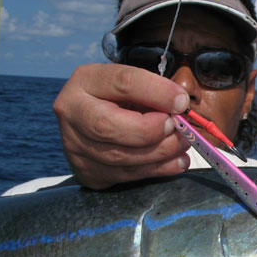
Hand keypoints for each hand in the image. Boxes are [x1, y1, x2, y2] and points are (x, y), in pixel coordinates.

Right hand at [53, 63, 190, 188]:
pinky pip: (125, 175)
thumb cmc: (124, 99)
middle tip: (176, 127)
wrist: (99, 121)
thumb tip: (180, 105)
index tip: (182, 101)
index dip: (156, 93)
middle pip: (107, 126)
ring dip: (161, 152)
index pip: (122, 83)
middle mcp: (72, 113)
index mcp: (86, 80)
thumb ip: (155, 92)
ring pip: (119, 157)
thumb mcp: (136, 85)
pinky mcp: (88, 171)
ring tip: (183, 143)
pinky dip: (158, 169)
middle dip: (150, 130)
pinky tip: (177, 161)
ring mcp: (75, 146)